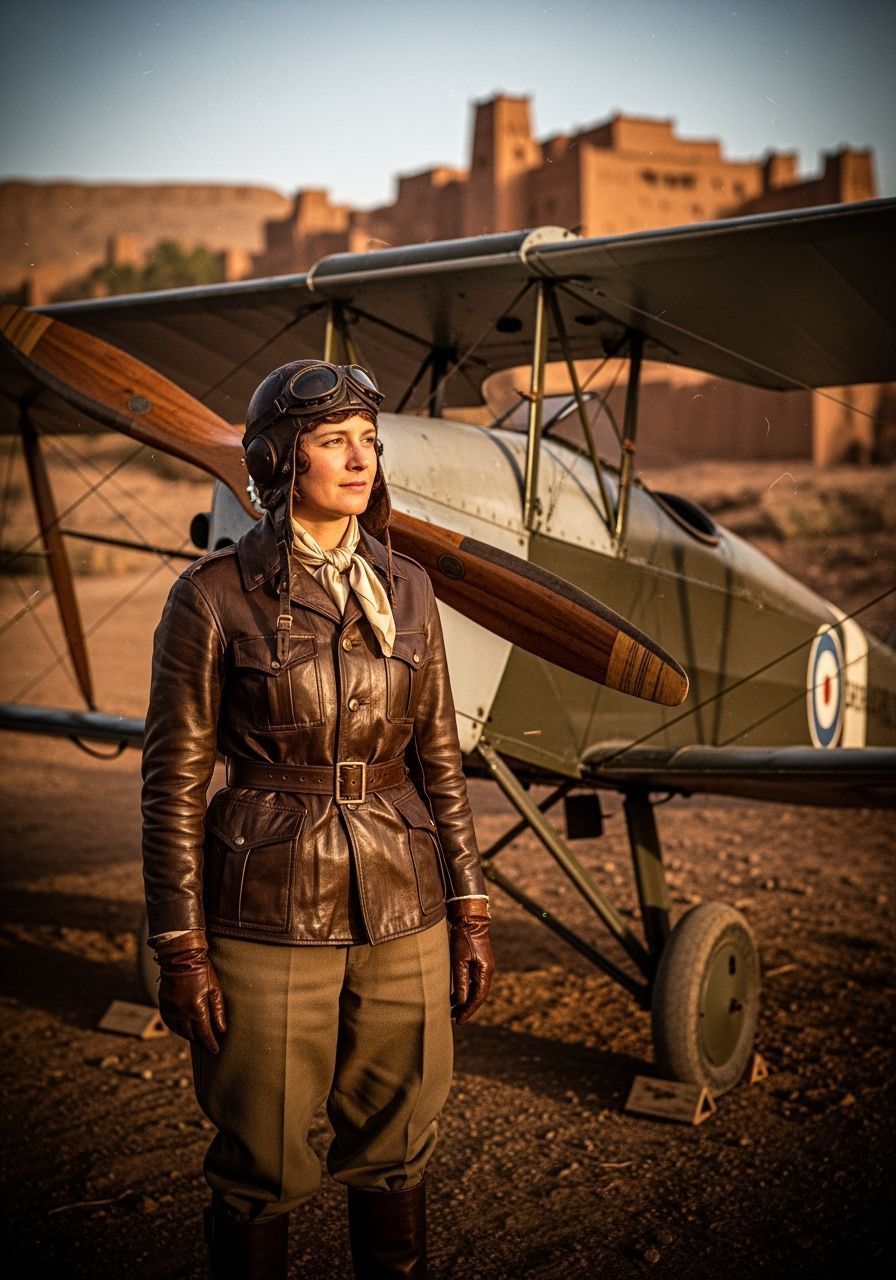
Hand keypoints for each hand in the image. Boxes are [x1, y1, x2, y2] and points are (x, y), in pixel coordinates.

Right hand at [153, 929, 226, 1052]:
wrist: (181, 958)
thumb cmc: (202, 971)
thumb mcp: (215, 989)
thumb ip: (218, 1011)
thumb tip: (222, 1029)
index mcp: (196, 1009)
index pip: (204, 1034)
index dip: (210, 1044)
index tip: (215, 1050)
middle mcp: (181, 1012)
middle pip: (192, 1035)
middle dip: (201, 1041)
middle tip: (208, 1043)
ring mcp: (171, 1009)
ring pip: (180, 1031)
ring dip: (189, 1036)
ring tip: (197, 1038)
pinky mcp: (163, 1005)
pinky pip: (169, 1023)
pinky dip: (177, 1028)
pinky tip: (183, 1028)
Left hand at [448, 899, 494, 1023]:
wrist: (470, 918)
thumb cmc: (463, 938)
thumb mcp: (459, 960)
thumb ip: (460, 981)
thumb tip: (462, 1002)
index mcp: (485, 972)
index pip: (478, 997)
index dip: (468, 1010)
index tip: (458, 1021)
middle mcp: (487, 971)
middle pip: (478, 996)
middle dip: (467, 1008)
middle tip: (454, 1019)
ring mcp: (483, 967)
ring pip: (475, 990)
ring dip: (465, 1000)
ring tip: (452, 1011)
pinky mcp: (478, 963)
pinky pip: (472, 982)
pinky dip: (464, 990)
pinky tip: (454, 996)